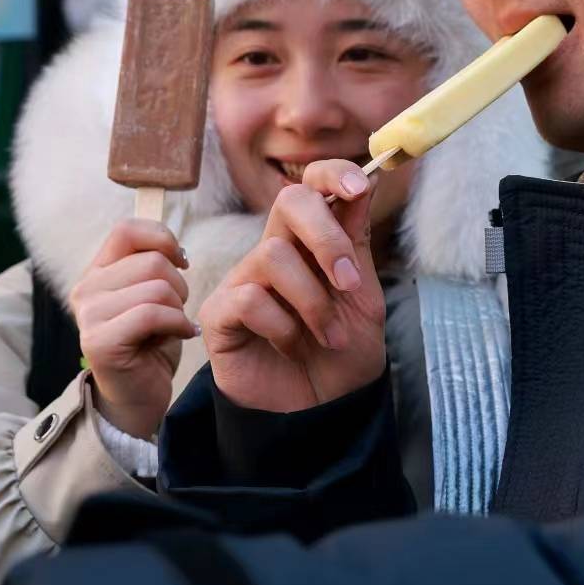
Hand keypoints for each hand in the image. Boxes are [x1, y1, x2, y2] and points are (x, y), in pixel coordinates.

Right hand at [70, 218, 197, 438]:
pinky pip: (151, 314)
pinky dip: (178, 324)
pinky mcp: (99, 341)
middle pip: (151, 261)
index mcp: (96, 272)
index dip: (162, 239)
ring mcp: (89, 315)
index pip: (127, 229)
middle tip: (177, 311)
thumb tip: (175, 248)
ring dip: (179, 308)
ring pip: (156, 288)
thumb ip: (152, 266)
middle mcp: (85, 289)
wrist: (138, 398)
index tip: (181, 262)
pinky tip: (183, 335)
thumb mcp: (151, 297)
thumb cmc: (150, 345)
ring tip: (174, 326)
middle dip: (179, 285)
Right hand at [200, 160, 384, 411]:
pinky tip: (290, 346)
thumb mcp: (363, 296)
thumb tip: (364, 183)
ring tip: (329, 336)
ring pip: (273, 256)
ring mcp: (244, 280)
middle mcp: (274, 252)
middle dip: (327, 237)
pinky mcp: (219, 313)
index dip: (331, 174)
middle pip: (289, 202)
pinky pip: (249, 298)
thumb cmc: (342, 355)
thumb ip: (357, 242)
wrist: (324, 411)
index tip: (357, 187)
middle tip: (349, 282)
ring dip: (314, 301)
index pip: (311, 185)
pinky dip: (282, 326)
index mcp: (310, 242)